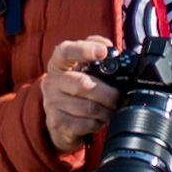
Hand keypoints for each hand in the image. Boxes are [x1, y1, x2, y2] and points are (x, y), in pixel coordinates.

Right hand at [38, 37, 118, 151]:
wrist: (61, 119)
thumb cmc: (77, 87)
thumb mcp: (83, 65)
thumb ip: (95, 48)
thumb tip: (108, 46)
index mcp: (58, 63)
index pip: (66, 52)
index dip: (84, 50)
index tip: (103, 52)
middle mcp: (52, 82)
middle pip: (83, 85)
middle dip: (108, 93)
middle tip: (120, 97)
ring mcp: (52, 104)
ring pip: (88, 107)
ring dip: (107, 110)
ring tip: (113, 109)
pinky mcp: (57, 123)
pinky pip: (86, 124)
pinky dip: (99, 123)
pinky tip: (100, 119)